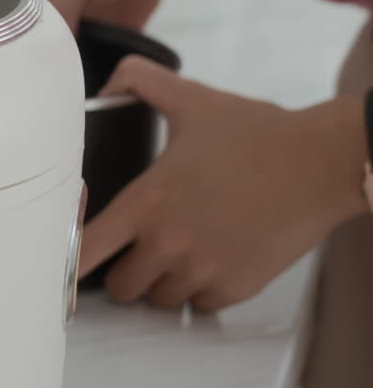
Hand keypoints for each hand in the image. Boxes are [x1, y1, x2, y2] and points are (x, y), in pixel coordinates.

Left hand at [80, 57, 368, 311]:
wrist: (321, 161)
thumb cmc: (257, 132)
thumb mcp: (190, 98)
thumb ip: (138, 81)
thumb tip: (106, 86)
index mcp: (146, 201)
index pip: (84, 249)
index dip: (69, 260)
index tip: (66, 261)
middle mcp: (169, 241)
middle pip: (120, 286)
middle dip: (123, 271)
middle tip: (135, 249)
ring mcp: (204, 269)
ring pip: (159, 299)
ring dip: (160, 282)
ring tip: (173, 252)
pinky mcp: (236, 286)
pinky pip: (199, 306)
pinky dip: (197, 291)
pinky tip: (206, 260)